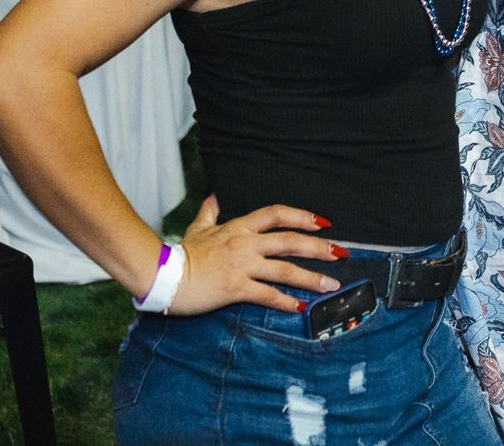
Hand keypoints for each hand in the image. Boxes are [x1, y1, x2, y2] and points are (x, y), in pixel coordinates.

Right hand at [163, 196, 345, 315]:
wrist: (162, 274)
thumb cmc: (180, 253)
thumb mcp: (197, 228)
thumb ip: (209, 212)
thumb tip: (213, 196)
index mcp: (239, 227)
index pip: (277, 214)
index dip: (303, 216)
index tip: (323, 223)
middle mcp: (245, 243)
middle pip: (290, 241)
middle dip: (319, 247)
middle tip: (341, 253)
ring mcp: (242, 265)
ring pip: (285, 270)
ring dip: (311, 278)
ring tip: (331, 285)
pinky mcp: (235, 288)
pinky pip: (266, 294)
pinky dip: (285, 301)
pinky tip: (300, 307)